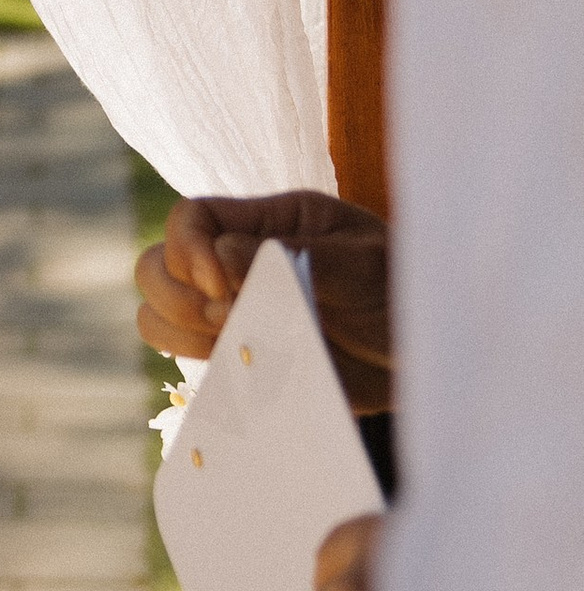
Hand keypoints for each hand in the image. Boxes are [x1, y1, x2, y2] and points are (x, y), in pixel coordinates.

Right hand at [134, 191, 391, 409]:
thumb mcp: (364, 265)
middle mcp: (240, 264)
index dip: (188, 250)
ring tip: (238, 345)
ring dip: (182, 334)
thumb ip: (294, 254)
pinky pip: (189, 360)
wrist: (433, 360)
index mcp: (270, 221)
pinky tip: (243, 372)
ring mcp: (237, 314)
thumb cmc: (406, 295)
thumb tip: (218, 255)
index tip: (224, 288)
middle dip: (177, 296)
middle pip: (158, 265)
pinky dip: (199, 367)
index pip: (191, 217)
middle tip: (230, 319)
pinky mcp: (243, 359)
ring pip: (159, 316)